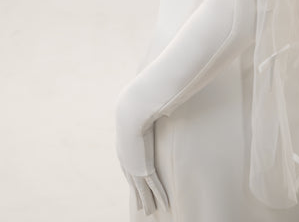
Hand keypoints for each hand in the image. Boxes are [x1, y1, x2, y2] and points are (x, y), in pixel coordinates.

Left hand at [115, 88, 169, 215]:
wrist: (131, 110)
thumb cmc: (135, 104)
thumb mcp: (138, 108)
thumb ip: (145, 108)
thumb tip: (151, 99)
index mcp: (123, 147)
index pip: (129, 166)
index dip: (133, 177)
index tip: (135, 184)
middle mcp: (126, 160)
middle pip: (133, 183)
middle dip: (137, 195)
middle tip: (141, 206)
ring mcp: (135, 166)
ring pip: (143, 190)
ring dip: (148, 202)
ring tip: (150, 212)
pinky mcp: (145, 168)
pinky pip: (154, 186)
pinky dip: (159, 196)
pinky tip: (164, 204)